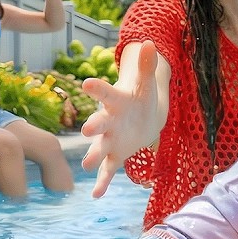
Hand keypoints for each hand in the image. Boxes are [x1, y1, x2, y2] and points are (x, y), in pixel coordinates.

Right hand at [81, 41, 163, 197]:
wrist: (142, 118)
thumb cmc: (141, 98)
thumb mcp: (146, 84)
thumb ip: (146, 66)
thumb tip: (151, 43)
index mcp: (115, 102)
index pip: (106, 93)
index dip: (98, 89)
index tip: (87, 83)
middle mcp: (108, 121)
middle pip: (100, 123)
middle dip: (94, 126)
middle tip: (86, 130)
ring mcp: (109, 140)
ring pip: (100, 148)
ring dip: (94, 156)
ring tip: (87, 165)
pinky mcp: (115, 155)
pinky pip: (108, 170)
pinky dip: (103, 182)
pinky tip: (96, 196)